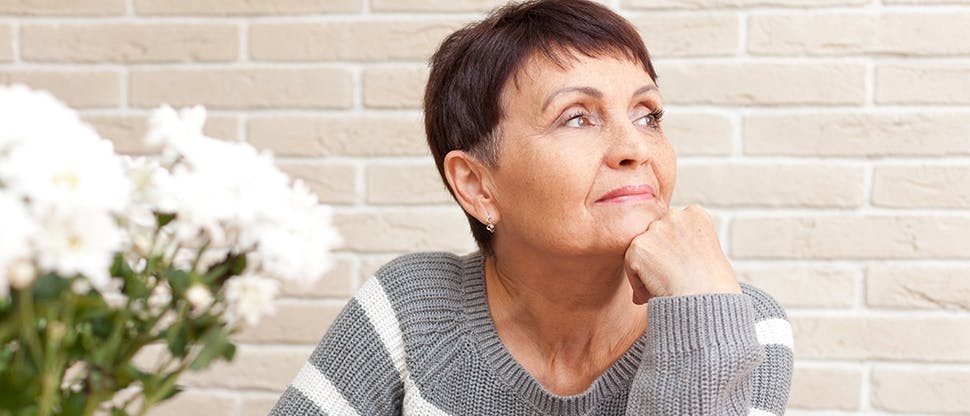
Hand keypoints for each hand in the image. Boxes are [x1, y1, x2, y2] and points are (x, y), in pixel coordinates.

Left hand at [624, 205, 740, 303]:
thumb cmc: (713, 285)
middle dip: (659, 257)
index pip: (673, 228)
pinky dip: (637, 282)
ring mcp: (654, 230)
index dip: (674, 251)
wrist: (706, 297)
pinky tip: (652, 294)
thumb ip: (686, 245)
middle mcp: (674, 216)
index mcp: (695, 214)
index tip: (682, 269)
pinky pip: (630, 265)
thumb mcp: (708, 253)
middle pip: (654, 236)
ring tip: (663, 288)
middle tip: (670, 280)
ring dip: (647, 270)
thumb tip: (660, 258)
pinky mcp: (638, 246)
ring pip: (641, 251)